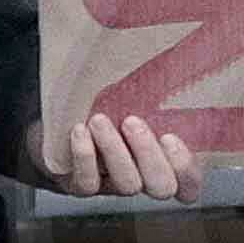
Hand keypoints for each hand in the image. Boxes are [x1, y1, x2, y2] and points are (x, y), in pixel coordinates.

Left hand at [29, 110, 207, 200]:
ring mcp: (111, 186)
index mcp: (162, 162)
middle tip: (132, 122)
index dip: (186, 169)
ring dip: (115, 151)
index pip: (189, 185)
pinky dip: (84, 156)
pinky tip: (79, 131)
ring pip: (127, 185)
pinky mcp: (79, 186)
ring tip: (100, 120)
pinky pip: (87, 183)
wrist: (55, 127)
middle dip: (149, 155)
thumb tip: (166, 56)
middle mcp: (141, 178)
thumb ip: (152, 95)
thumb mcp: (131, 102)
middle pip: (161, 186)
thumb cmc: (103, 107)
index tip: (170, 137)